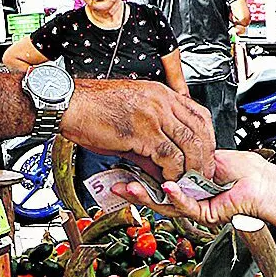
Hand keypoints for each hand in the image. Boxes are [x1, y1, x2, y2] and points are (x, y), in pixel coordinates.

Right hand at [63, 79, 215, 182]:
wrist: (68, 104)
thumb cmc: (92, 110)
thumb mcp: (130, 123)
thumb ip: (150, 143)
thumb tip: (164, 167)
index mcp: (161, 94)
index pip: (199, 115)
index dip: (207, 139)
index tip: (205, 156)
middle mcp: (161, 100)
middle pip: (199, 130)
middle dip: (205, 156)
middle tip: (202, 175)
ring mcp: (154, 114)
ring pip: (189, 143)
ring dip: (192, 167)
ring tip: (188, 182)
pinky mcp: (142, 131)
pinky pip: (168, 155)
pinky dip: (172, 172)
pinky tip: (168, 180)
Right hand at [121, 150, 275, 227]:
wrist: (266, 185)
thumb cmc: (247, 170)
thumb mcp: (209, 154)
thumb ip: (186, 154)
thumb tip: (166, 147)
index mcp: (191, 181)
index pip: (161, 178)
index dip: (143, 175)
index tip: (125, 169)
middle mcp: (192, 195)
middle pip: (158, 194)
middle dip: (136, 190)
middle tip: (117, 184)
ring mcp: (197, 207)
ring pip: (167, 204)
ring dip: (148, 196)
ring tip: (131, 187)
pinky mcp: (206, 214)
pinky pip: (186, 206)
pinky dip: (175, 197)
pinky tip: (166, 188)